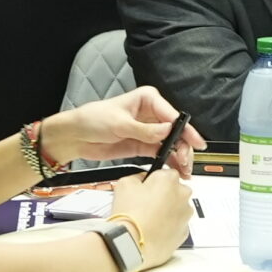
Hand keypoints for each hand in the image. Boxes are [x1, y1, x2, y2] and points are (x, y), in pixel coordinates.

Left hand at [48, 86, 201, 176]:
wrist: (76, 136)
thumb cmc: (93, 119)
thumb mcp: (119, 123)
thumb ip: (144, 129)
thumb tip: (168, 130)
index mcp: (148, 100)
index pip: (172, 115)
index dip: (185, 130)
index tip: (194, 143)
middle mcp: (152, 114)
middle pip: (176, 131)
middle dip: (184, 147)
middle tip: (186, 162)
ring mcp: (149, 131)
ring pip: (171, 144)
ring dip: (179, 157)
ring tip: (184, 171)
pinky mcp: (143, 146)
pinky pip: (161, 154)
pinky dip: (169, 162)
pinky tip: (175, 171)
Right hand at [106, 168, 194, 267]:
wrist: (133, 244)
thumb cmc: (130, 215)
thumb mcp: (124, 184)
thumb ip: (137, 176)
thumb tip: (141, 179)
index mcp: (169, 179)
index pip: (164, 173)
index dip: (152, 181)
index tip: (145, 189)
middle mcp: (182, 195)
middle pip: (174, 190)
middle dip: (162, 195)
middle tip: (144, 205)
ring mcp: (185, 214)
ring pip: (177, 208)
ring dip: (166, 211)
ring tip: (147, 219)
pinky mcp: (185, 232)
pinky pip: (177, 224)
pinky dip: (168, 226)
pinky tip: (153, 229)